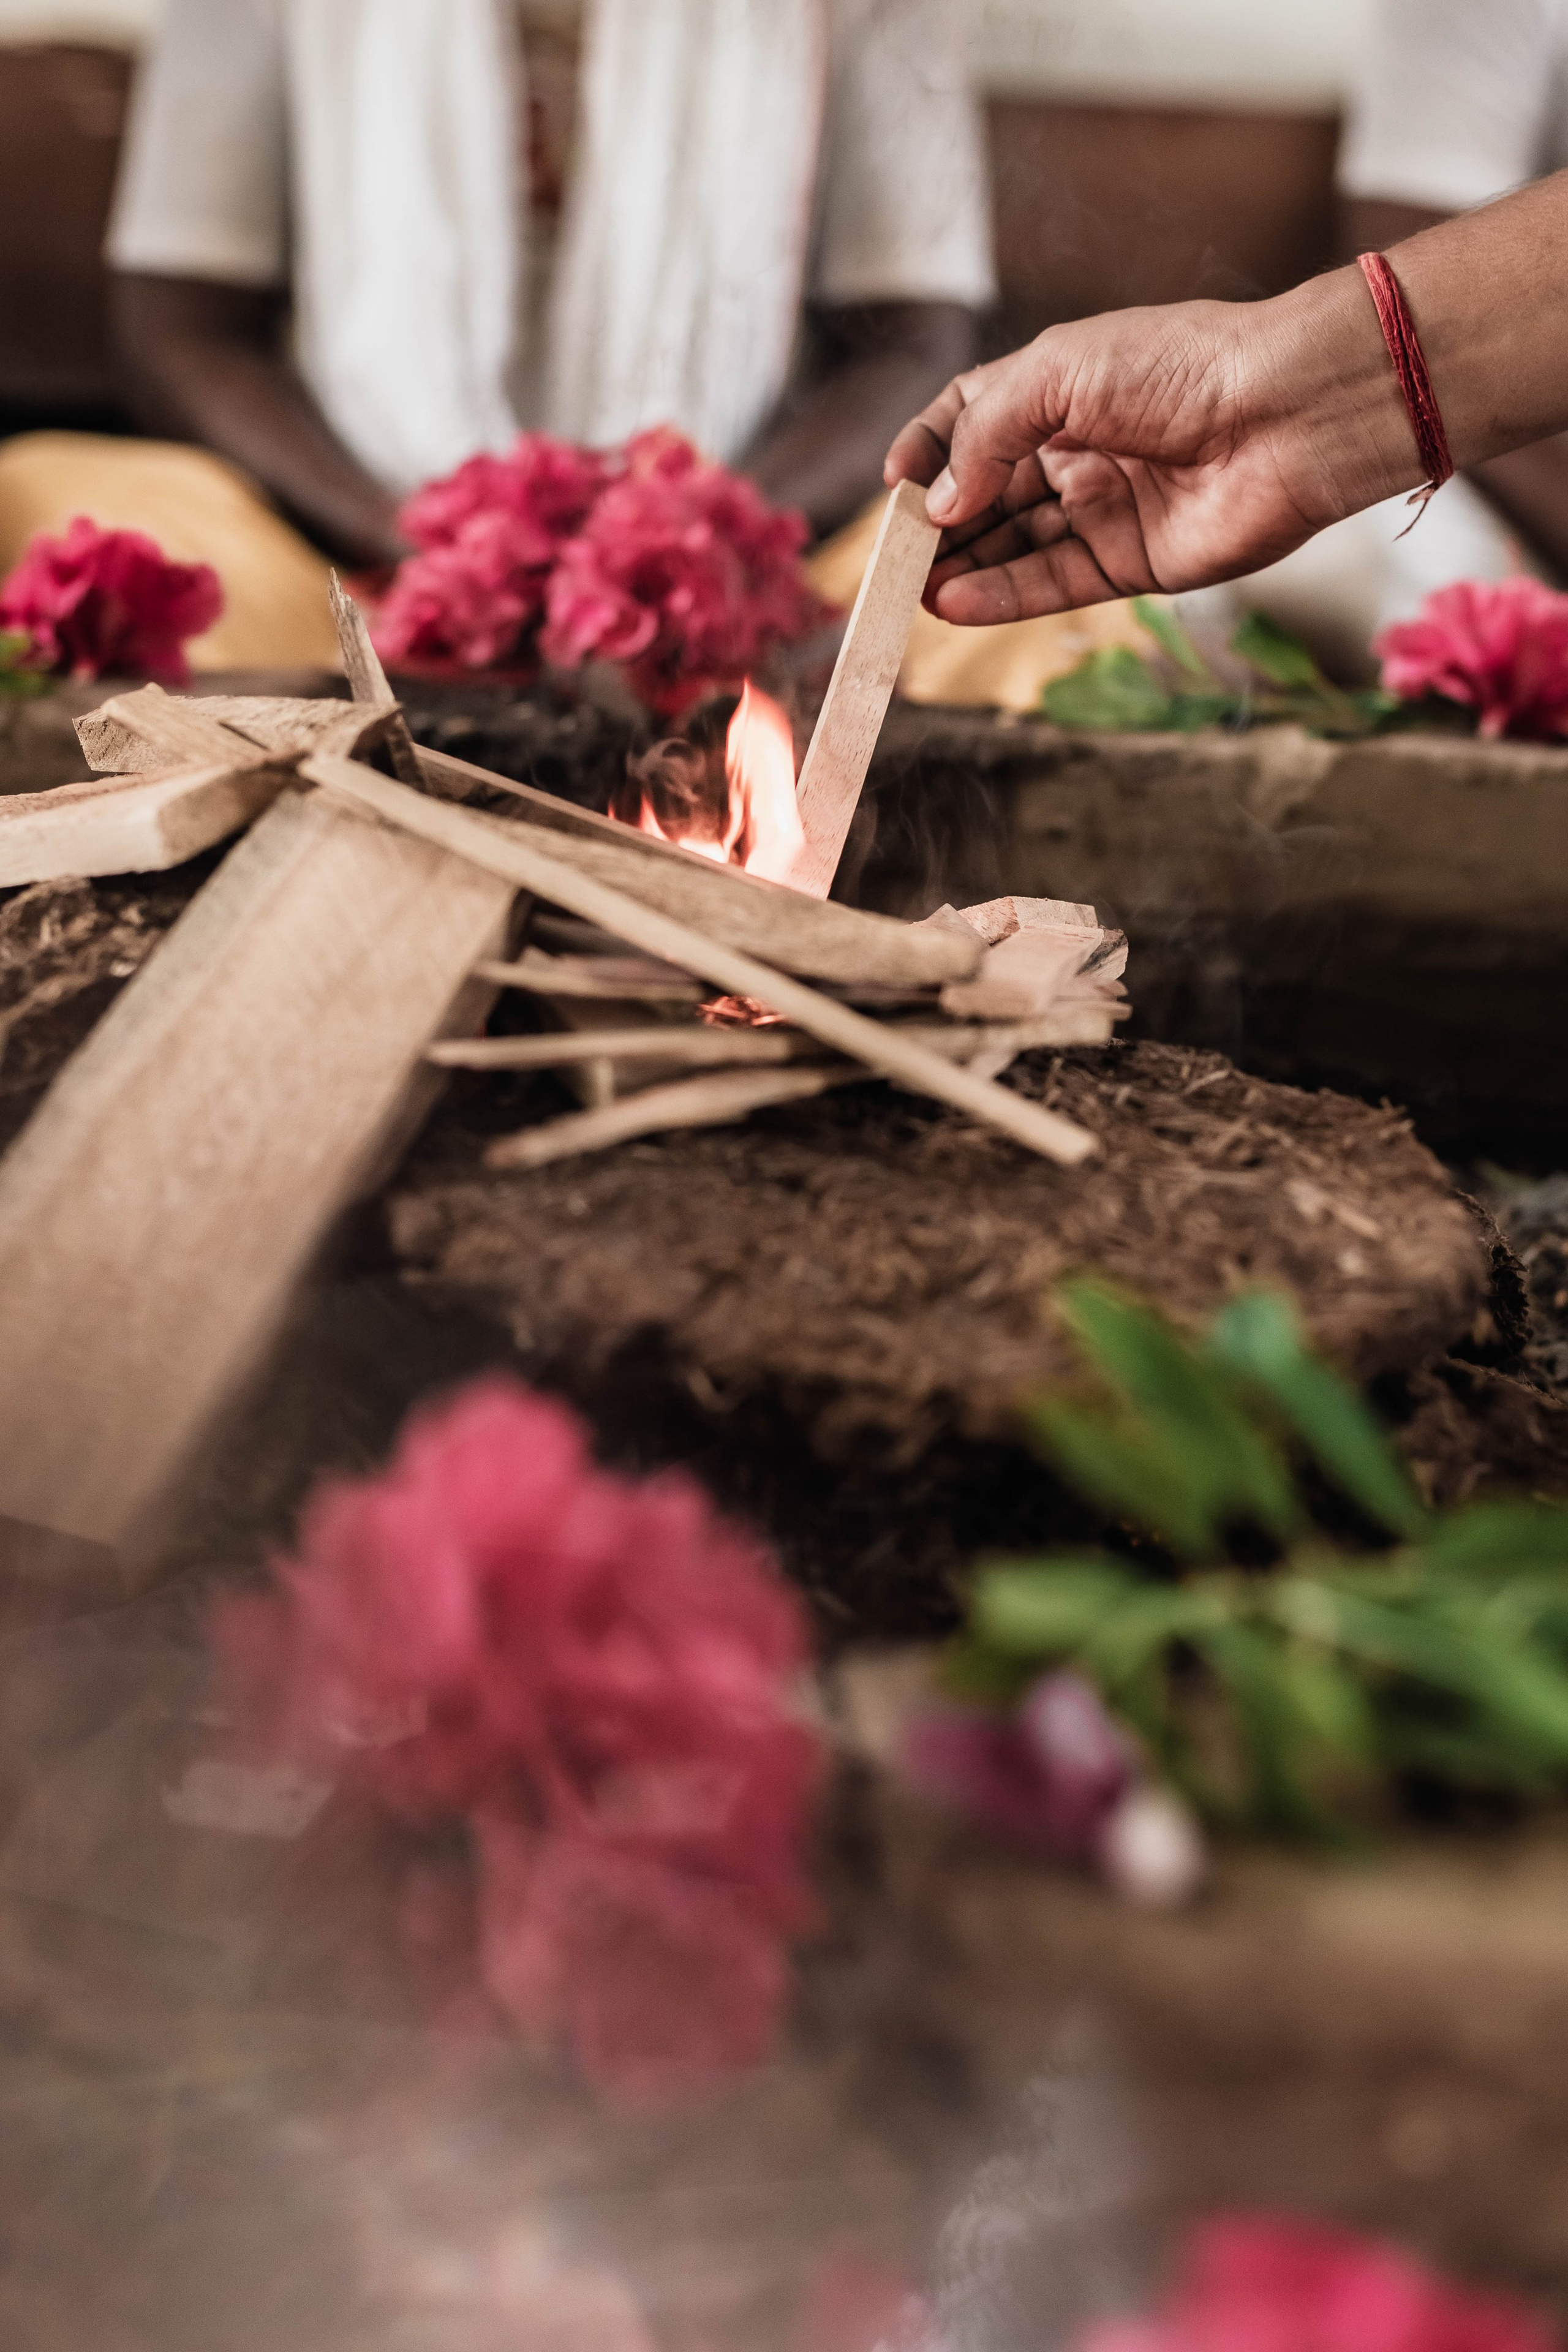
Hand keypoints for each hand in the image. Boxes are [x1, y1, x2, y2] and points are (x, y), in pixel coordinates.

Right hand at [884, 276, 1416, 624]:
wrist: (1285, 413)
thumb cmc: (1185, 367)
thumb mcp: (1061, 373)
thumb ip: (989, 434)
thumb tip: (940, 502)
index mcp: (1057, 389)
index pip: (969, 424)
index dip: (928, 453)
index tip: (896, 485)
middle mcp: (1075, 449)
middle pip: (984, 495)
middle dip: (935, 525)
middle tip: (890, 558)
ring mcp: (1101, 508)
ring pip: (1010, 546)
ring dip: (959, 567)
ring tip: (910, 589)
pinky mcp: (1128, 563)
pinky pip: (1051, 584)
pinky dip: (1000, 596)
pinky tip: (954, 602)